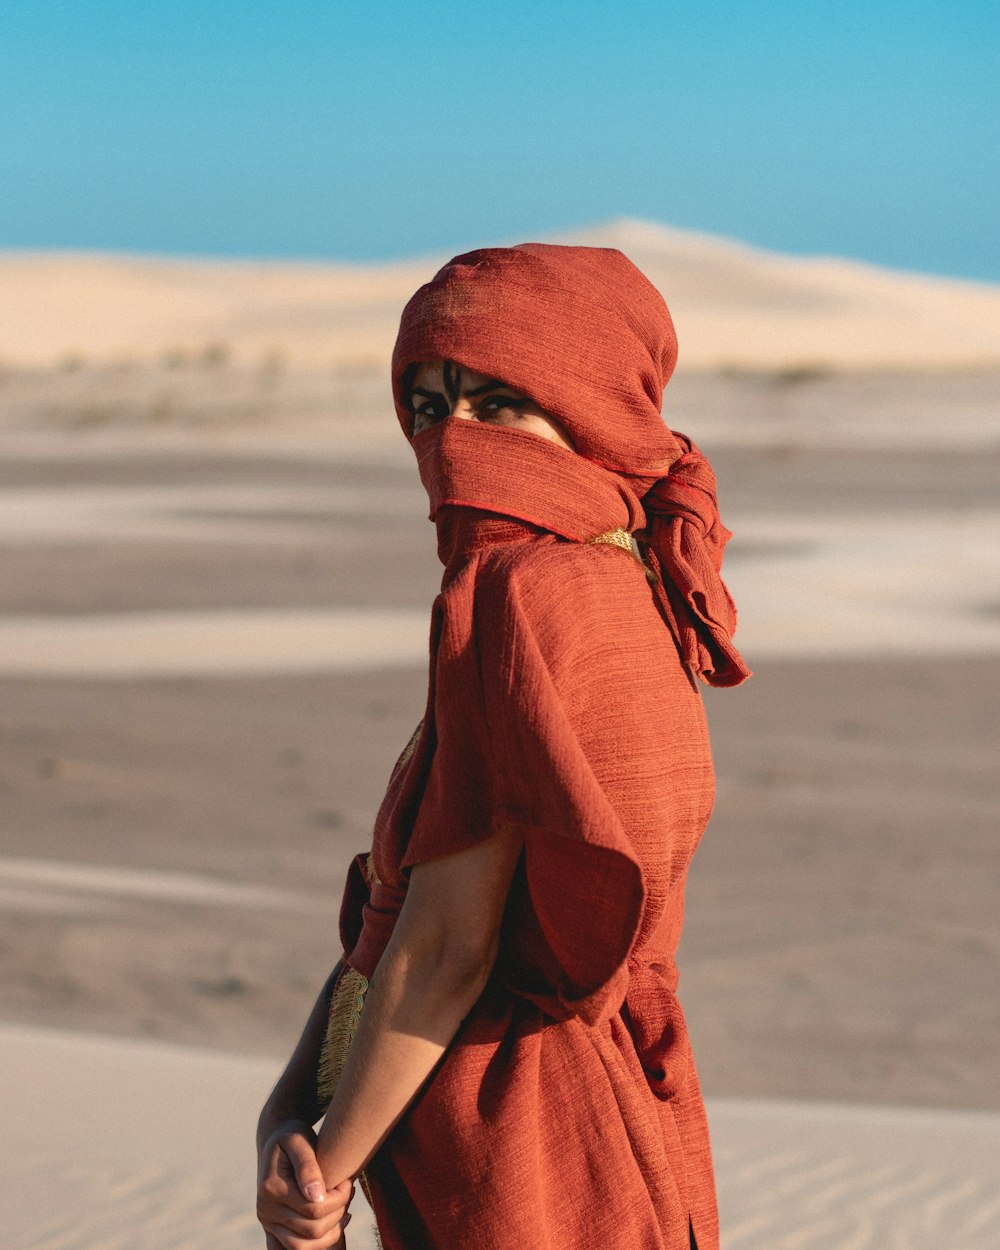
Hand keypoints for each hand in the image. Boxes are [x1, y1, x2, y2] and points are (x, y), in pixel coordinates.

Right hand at [257, 1119, 353, 1249]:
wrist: (275, 1139)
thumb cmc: (292, 1136)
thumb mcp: (300, 1139)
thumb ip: (308, 1166)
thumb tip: (318, 1196)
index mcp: (272, 1189)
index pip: (314, 1209)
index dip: (339, 1199)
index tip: (347, 1181)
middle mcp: (265, 1210)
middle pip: (312, 1230)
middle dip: (338, 1213)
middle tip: (347, 1191)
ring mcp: (267, 1222)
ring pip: (302, 1246)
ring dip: (330, 1232)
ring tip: (343, 1209)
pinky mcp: (272, 1229)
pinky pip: (293, 1248)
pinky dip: (315, 1245)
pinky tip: (332, 1225)